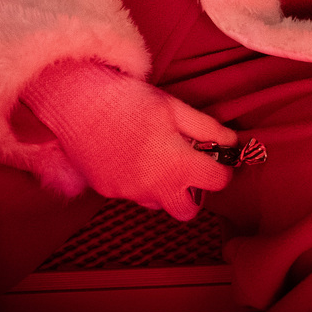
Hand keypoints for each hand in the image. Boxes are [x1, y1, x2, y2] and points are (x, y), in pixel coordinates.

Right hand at [19, 59, 237, 220]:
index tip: (217, 157)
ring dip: (163, 188)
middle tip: (188, 166)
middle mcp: (154, 186)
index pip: (217, 182)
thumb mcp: (175, 108)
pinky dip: (138, 181)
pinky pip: (132, 194)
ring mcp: (129, 192)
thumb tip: (232, 142)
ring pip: (157, 203)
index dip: (223, 168)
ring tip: (155, 156)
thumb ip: (208, 129)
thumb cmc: (129, 100)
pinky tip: (130, 155)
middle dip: (193, 194)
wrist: (79, 102)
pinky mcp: (107, 191)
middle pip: (187, 211)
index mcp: (177, 165)